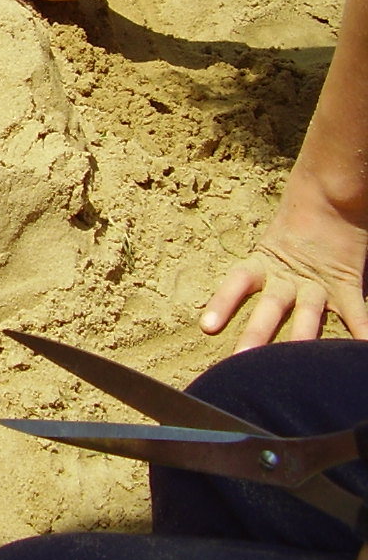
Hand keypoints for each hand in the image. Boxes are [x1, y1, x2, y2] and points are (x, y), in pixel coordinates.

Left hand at [199, 166, 367, 350]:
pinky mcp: (346, 286)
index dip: (222, 303)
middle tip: (242, 359)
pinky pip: (356, 314)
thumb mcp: (269, 247)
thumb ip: (257, 273)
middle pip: (270, 307)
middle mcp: (287, 278)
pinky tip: (359, 351)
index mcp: (263, 265)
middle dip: (256, 333)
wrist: (328, 197)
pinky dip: (361, 332)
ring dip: (301, 338)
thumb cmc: (294, 225)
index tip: (207, 327)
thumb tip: (220, 304)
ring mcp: (318, 283)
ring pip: (308, 314)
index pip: (238, 282)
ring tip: (296, 363)